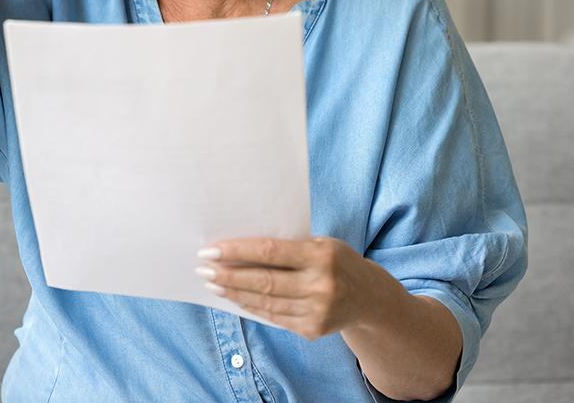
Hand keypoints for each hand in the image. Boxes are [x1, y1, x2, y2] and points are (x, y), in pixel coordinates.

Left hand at [195, 236, 383, 339]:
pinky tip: (236, 298)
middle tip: (203, 270)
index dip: (237, 251)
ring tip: (213, 283)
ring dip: (235, 293)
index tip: (211, 250)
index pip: (270, 251)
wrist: (369, 297)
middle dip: (229, 276)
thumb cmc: (337, 261)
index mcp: (321, 255)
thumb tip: (240, 248)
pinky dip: (252, 307)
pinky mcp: (312, 329)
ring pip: (265, 302)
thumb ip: (288, 247)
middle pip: (264, 281)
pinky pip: (274, 317)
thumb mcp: (320, 244)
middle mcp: (321, 285)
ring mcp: (317, 311)